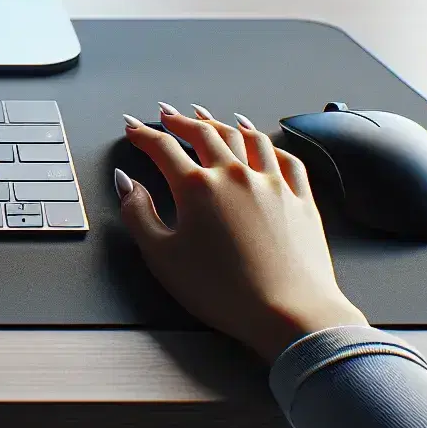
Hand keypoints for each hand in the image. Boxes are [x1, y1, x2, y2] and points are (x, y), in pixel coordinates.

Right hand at [115, 102, 366, 361]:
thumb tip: (126, 183)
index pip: (163, 148)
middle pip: (205, 134)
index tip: (133, 127)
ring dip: (224, 123)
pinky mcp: (300, 199)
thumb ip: (138, 215)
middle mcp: (235, 175)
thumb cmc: (224, 292)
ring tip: (211, 117)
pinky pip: (286, 159)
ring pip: (247, 138)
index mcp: (198, 187)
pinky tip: (263, 142)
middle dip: (182, 121)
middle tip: (168, 114)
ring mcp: (272, 183)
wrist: (290, 313)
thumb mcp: (163, 258)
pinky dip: (270, 144)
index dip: (143, 134)